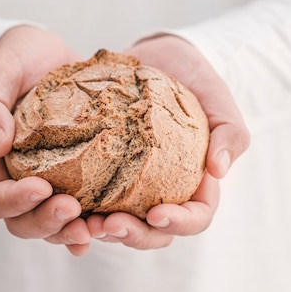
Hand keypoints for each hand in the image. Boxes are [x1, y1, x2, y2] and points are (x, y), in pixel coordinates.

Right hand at [0, 25, 90, 255]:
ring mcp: (48, 178)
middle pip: (22, 220)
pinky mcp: (77, 173)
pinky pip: (81, 206)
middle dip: (46, 222)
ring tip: (96, 226)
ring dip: (70, 230)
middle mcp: (17, 176)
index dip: (13, 201)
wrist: (48, 53)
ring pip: (52, 221)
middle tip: (73, 211)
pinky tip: (108, 225)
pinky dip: (91, 222)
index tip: (41, 188)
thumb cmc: (19, 59)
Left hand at [87, 34, 249, 249]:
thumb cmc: (196, 80)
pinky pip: (91, 195)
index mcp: (196, 184)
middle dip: (132, 235)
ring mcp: (132, 183)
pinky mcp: (104, 169)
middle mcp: (163, 190)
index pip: (195, 217)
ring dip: (100, 229)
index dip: (178, 223)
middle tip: (107, 224)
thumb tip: (219, 170)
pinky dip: (78, 206)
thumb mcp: (219, 100)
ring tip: (81, 221)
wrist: (159, 56)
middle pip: (152, 231)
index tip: (156, 214)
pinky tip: (60, 202)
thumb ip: (229, 132)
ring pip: (119, 221)